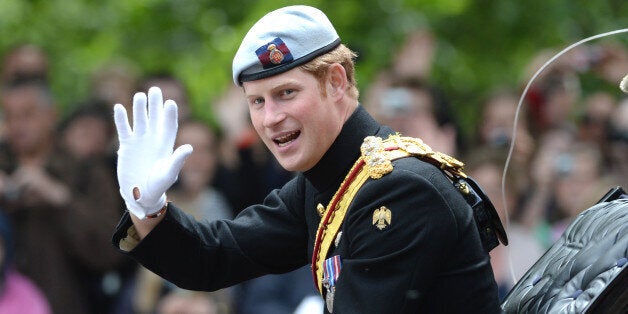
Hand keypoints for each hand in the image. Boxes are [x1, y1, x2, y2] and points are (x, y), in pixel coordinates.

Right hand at [114, 87, 192, 218]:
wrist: (141, 194)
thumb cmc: (158, 185)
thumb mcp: (169, 173)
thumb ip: (177, 160)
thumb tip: (189, 147)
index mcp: (166, 144)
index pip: (169, 125)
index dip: (169, 115)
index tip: (170, 103)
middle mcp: (153, 139)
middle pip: (155, 118)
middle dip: (155, 105)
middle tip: (155, 89)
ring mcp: (140, 141)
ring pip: (139, 120)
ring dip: (139, 109)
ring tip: (139, 95)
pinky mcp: (127, 146)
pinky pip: (124, 129)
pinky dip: (121, 119)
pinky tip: (119, 107)